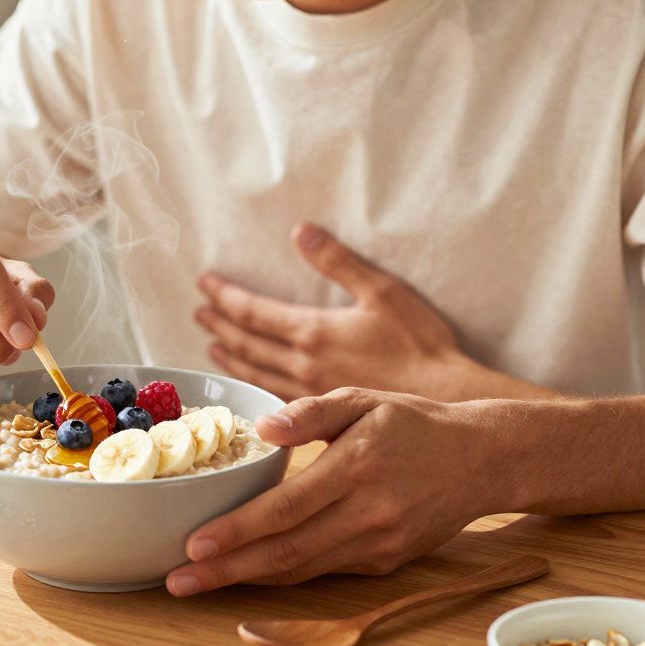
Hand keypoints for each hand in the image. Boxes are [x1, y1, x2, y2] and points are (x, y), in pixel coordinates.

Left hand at [165, 388, 499, 595]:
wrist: (484, 459)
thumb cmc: (414, 421)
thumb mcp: (362, 398)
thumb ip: (310, 412)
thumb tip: (262, 428)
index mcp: (357, 466)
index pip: (286, 509)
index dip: (237, 531)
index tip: (193, 544)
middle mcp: (369, 512)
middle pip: (287, 552)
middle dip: (227, 571)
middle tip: (178, 581)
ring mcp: (380, 543)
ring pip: (303, 570)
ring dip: (247, 580)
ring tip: (201, 582)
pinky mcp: (386, 562)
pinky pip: (324, 570)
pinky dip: (283, 575)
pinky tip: (248, 571)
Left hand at [196, 224, 473, 400]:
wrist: (445, 398)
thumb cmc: (420, 344)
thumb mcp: (382, 292)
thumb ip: (338, 262)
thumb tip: (301, 232)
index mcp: (312, 331)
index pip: (252, 312)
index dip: (224, 297)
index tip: (204, 284)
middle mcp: (301, 364)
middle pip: (244, 343)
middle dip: (218, 325)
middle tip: (199, 314)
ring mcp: (308, 393)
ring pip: (253, 373)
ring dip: (229, 357)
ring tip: (212, 348)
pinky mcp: (321, 413)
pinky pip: (272, 398)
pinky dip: (251, 386)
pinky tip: (247, 385)